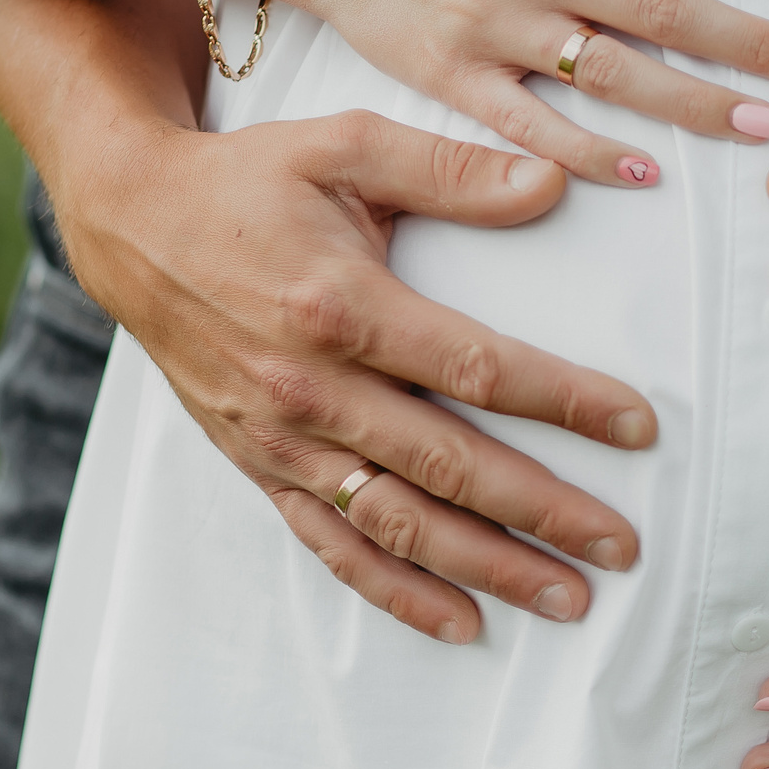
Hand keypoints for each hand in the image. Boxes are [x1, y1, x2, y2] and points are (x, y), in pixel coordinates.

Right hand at [48, 93, 660, 646]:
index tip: (636, 427)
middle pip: (448, 466)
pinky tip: (463, 623)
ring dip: (487, 569)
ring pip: (398, 523)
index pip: (475, 367)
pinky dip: (397, 592)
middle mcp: (310, 388)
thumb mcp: (344, 145)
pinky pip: (333, 545)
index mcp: (341, 306)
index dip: (562, 401)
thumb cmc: (248, 179)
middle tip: (622, 546)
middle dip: (543, 512)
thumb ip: (451, 170)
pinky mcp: (260, 466)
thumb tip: (552, 185)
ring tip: (568, 600)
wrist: (132, 225)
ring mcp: (282, 439)